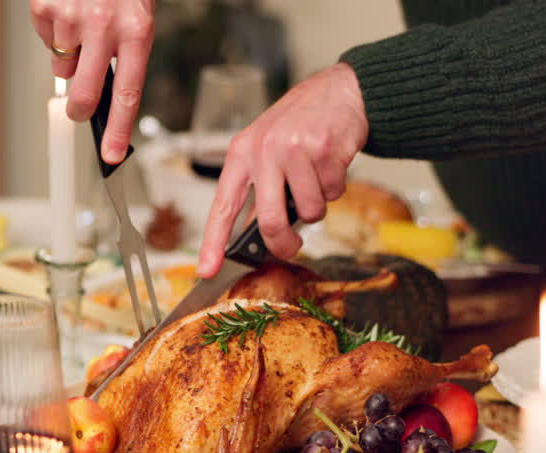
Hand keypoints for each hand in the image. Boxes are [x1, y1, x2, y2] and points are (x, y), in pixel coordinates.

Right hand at [30, 0, 154, 162]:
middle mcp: (105, 25)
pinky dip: (54, 30)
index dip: (118, 130)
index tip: (112, 156)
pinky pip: (46, 38)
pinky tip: (67, 9)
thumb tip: (103, 100)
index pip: (127, 94)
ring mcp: (72, 16)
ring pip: (62, 66)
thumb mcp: (137, 19)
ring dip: (69, 56)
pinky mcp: (46, 6)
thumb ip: (123, 57)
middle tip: (80, 110)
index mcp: (137, 31)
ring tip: (83, 25)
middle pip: (83, 93)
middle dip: (79, 110)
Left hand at [198, 63, 367, 277]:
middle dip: (283, 244)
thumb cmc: (299, 125)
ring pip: (308, 211)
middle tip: (290, 247)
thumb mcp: (266, 149)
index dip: (213, 242)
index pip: (223, 206)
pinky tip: (331, 162)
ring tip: (315, 178)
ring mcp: (295, 150)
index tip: (206, 270)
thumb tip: (254, 235)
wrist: (339, 90)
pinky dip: (335, 187)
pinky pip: (332, 193)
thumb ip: (258, 188)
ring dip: (316, 206)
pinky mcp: (325, 150)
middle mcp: (264, 150)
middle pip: (269, 221)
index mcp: (241, 153)